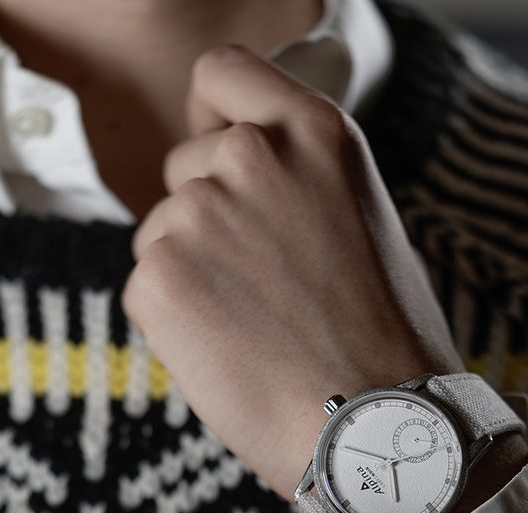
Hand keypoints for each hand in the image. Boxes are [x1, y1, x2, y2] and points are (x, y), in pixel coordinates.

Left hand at [123, 44, 461, 503]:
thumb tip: (233, 172)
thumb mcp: (361, 220)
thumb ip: (296, 179)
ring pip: (161, 232)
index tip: (219, 152)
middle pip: (186, 166)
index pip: (222, 73)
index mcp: (316, 132)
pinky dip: (173, 321)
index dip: (212, 116)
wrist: (372, 425)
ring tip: (254, 328)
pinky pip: (145, 287)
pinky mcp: (157, 277)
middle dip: (208, 218)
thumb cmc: (382, 341)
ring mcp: (198, 214)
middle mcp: (252, 157)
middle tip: (262, 287)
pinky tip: (228, 352)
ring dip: (191, 274)